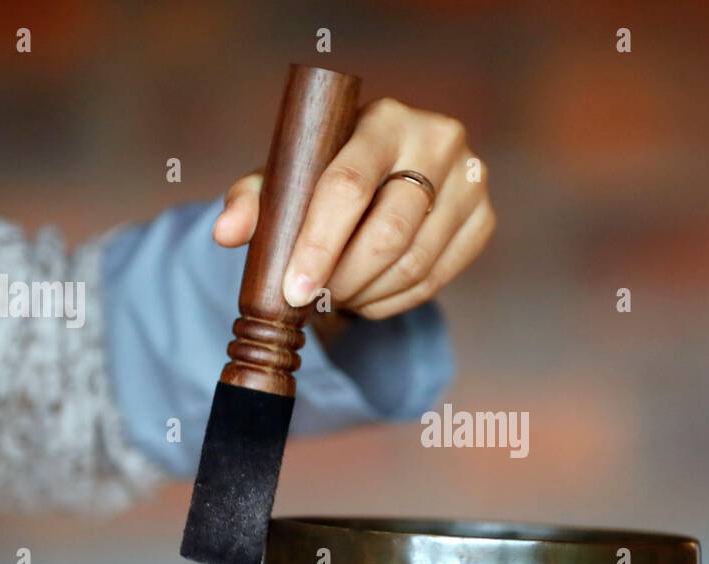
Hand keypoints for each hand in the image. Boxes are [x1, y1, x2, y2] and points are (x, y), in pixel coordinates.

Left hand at [214, 97, 494, 318]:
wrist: (394, 169)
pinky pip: (436, 279)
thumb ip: (255, 199)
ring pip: (414, 261)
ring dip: (368, 294)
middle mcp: (438, 140)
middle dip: (344, 278)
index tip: (293, 288)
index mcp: (385, 117)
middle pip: (388, 230)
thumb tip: (225, 232)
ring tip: (336, 300)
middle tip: (314, 301)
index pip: (349, 185)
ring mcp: (470, 181)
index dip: (318, 243)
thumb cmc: (331, 169)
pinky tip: (367, 300)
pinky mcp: (483, 219)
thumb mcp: (291, 175)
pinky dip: (394, 301)